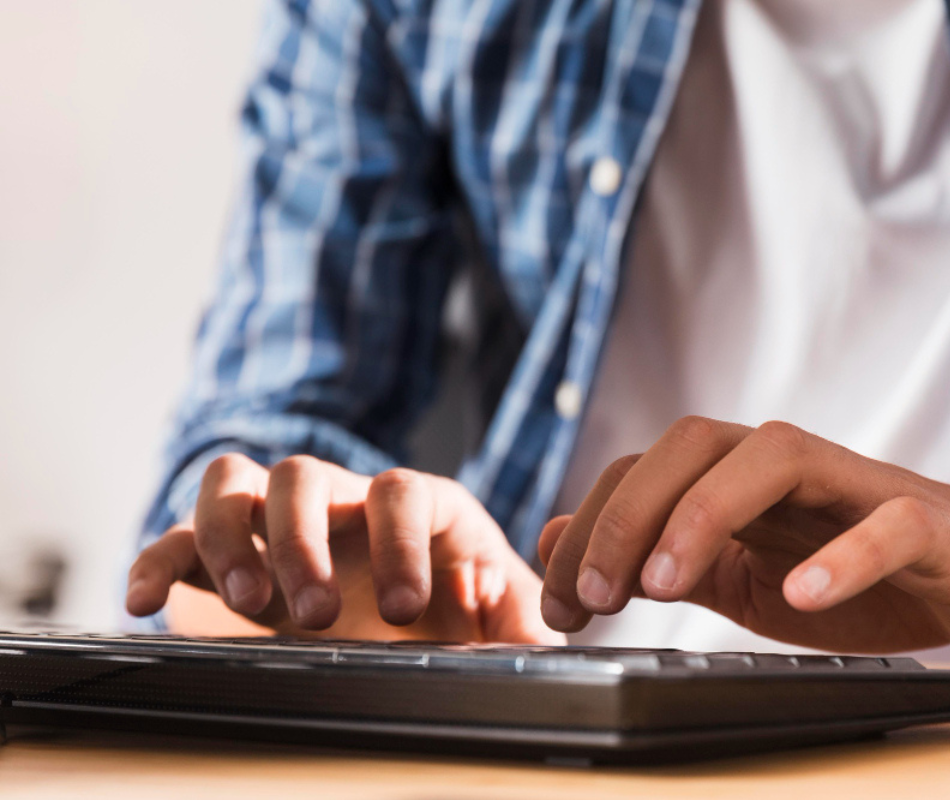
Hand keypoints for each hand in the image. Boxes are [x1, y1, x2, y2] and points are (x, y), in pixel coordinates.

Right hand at [127, 454, 562, 643]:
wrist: (416, 621)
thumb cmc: (462, 611)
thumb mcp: (505, 618)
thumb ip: (526, 622)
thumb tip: (541, 631)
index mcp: (417, 506)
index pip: (401, 490)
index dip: (400, 541)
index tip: (407, 609)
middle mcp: (343, 499)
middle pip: (303, 473)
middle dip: (302, 541)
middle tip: (316, 613)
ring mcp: (281, 519)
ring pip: (233, 482)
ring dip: (231, 539)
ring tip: (250, 605)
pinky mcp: (232, 554)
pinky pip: (177, 537)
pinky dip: (156, 558)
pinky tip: (142, 599)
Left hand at [539, 416, 949, 658]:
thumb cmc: (866, 576)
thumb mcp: (741, 578)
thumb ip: (661, 558)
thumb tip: (561, 541)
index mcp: (741, 480)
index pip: (647, 470)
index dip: (592, 527)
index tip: (565, 605)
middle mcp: (790, 468)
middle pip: (694, 443)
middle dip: (630, 513)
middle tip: (595, 595)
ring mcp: (859, 488)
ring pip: (776, 458)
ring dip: (707, 514)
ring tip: (667, 585)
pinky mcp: (928, 525)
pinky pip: (887, 524)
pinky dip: (842, 555)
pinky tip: (802, 594)